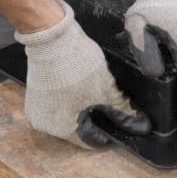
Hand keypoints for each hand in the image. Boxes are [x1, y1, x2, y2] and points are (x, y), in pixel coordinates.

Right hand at [15, 0, 150, 147]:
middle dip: (96, 118)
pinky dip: (70, 100)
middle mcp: (45, 125)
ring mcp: (37, 109)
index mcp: (63, 130)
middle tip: (111, 105)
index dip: (110, 132)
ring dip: (83, 108)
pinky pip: (57, 104)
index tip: (121, 121)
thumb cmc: (77, 67)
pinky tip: (82, 88)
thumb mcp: (105, 90)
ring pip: (67, 115)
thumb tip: (141, 126)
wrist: (51, 37)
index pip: (91, 140)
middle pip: (78, 129)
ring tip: (98, 94)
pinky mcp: (34, 94)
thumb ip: (123, 111)